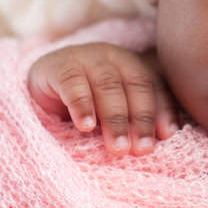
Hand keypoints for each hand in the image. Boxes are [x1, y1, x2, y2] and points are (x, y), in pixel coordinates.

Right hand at [27, 43, 177, 155]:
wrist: (40, 83)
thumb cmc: (86, 103)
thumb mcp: (111, 110)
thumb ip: (131, 121)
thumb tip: (152, 148)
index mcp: (133, 65)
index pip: (154, 86)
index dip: (162, 109)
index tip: (166, 135)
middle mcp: (114, 57)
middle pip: (135, 86)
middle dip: (141, 119)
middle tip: (140, 150)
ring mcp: (86, 57)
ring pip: (107, 86)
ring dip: (115, 119)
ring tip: (118, 147)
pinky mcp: (58, 66)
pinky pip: (72, 84)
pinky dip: (81, 105)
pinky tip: (86, 126)